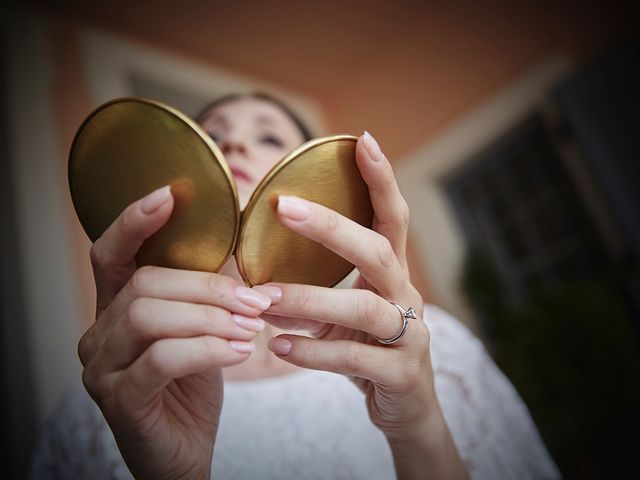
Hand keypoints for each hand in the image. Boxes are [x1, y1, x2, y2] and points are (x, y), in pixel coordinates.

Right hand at [78, 186, 271, 479]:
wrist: (183, 452)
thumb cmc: (190, 386)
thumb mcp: (197, 331)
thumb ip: (201, 294)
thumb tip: (235, 243)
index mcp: (116, 309)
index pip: (111, 254)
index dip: (134, 222)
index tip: (168, 195)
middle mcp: (98, 334)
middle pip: (144, 283)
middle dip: (208, 287)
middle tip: (256, 301)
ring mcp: (102, 368)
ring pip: (151, 317)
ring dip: (211, 317)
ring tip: (251, 328)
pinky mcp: (121, 400)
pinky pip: (162, 359)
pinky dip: (207, 349)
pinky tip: (239, 352)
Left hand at [260, 132, 466, 477]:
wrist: (406, 409)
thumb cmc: (368, 349)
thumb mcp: (346, 315)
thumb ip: (316, 294)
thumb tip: (260, 280)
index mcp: (392, 274)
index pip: (392, 217)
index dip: (381, 179)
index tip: (361, 139)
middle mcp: (406, 295)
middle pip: (376, 250)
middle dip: (332, 226)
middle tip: (285, 207)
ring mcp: (409, 335)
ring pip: (363, 306)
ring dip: (308, 299)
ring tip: (264, 298)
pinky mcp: (401, 373)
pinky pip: (355, 358)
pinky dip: (314, 351)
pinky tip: (279, 348)